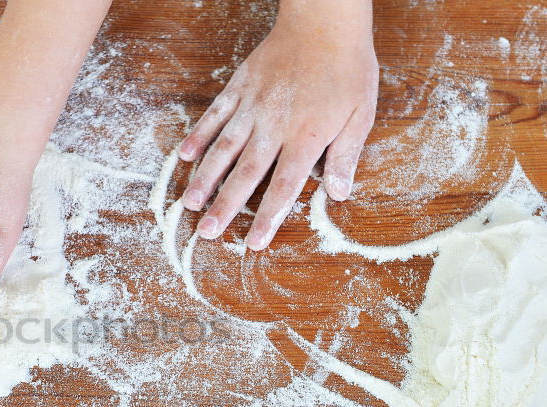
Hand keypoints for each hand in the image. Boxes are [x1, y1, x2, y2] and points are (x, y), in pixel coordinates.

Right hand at [179, 1, 377, 249]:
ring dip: (205, 178)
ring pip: (223, 148)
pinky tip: (185, 156)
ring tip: (189, 203)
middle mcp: (274, 126)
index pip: (284, 186)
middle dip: (225, 207)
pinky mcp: (239, 88)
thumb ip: (345, 155)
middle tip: (207, 233)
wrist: (324, 21)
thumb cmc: (347, 68)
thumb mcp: (362, 113)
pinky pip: (214, 115)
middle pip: (246, 174)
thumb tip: (338, 193)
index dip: (268, 218)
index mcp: (306, 136)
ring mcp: (252, 107)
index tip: (253, 243)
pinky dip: (199, 136)